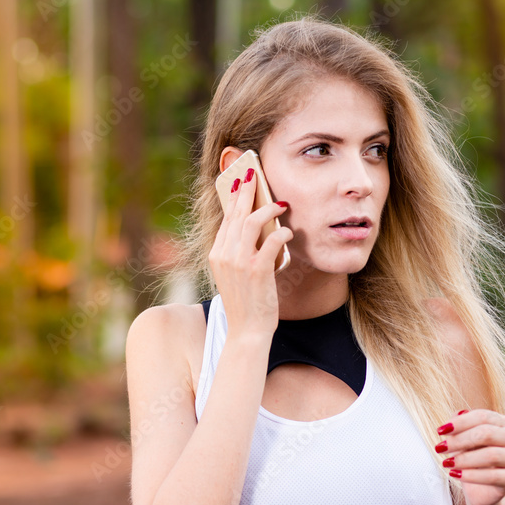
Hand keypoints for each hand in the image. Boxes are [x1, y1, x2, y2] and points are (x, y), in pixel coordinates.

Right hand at [209, 164, 293, 339]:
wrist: (247, 330)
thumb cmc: (246, 302)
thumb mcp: (235, 274)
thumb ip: (240, 252)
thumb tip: (255, 226)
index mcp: (216, 255)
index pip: (226, 219)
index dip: (234, 198)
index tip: (241, 182)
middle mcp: (224, 255)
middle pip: (236, 214)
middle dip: (247, 191)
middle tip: (255, 174)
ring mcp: (239, 262)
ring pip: (251, 222)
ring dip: (267, 208)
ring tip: (280, 203)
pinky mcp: (257, 270)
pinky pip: (272, 240)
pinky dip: (282, 232)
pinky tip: (288, 232)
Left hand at [434, 409, 504, 504]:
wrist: (478, 487)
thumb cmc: (469, 457)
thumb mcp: (460, 439)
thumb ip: (459, 426)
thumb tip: (458, 414)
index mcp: (500, 422)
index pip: (483, 416)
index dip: (460, 422)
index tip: (440, 431)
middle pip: (487, 434)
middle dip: (459, 440)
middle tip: (439, 448)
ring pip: (491, 455)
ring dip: (464, 459)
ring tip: (446, 463)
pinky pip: (493, 476)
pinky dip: (471, 475)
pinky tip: (455, 474)